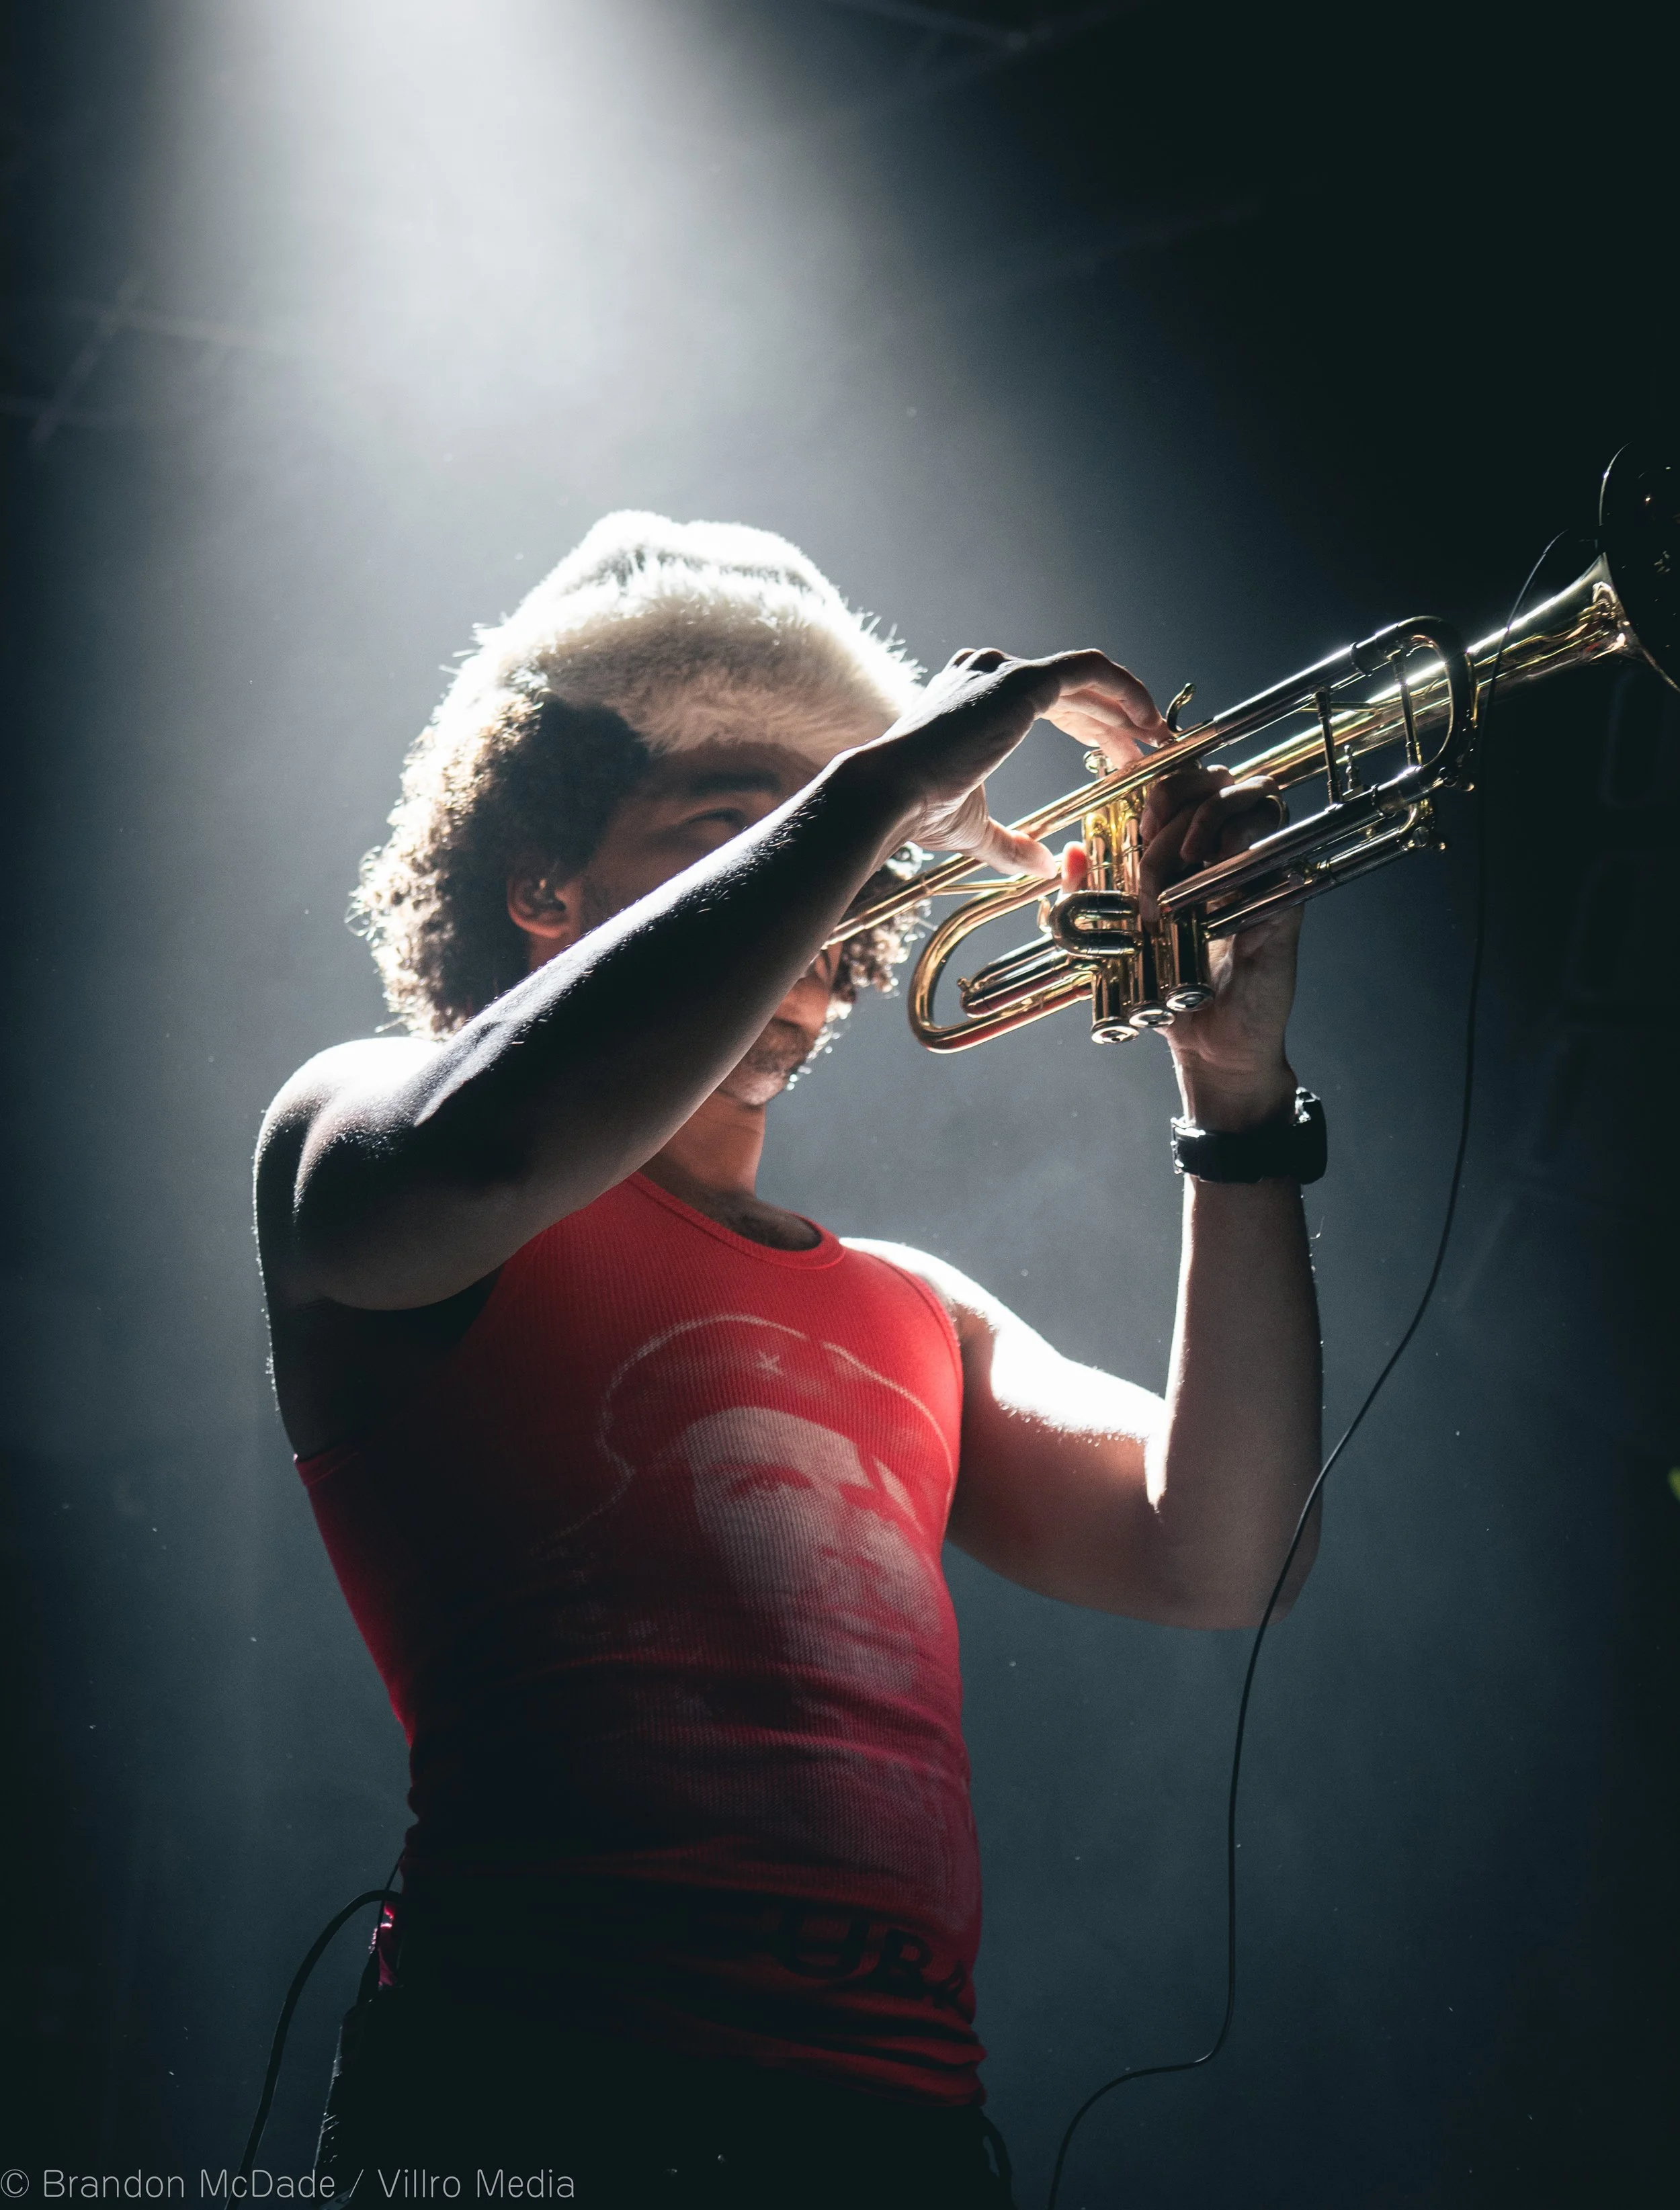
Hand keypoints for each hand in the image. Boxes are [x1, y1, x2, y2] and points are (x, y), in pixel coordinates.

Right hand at [858, 646, 1169, 876]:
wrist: (890, 791)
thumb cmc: (916, 808)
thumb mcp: (972, 828)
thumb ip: (1011, 844)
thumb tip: (1043, 866)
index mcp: (972, 698)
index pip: (1046, 702)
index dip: (1089, 726)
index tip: (1118, 754)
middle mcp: (987, 674)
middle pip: (1069, 690)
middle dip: (1113, 718)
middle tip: (1147, 748)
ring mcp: (1003, 672)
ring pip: (1084, 679)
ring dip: (1125, 704)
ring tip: (1156, 735)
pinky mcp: (1021, 682)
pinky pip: (1089, 673)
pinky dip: (1124, 690)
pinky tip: (1146, 719)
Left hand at [1066, 761, 1300, 1128]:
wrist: (1209, 1048)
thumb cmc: (1166, 993)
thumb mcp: (1110, 943)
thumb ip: (1084, 902)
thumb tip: (1068, 854)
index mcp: (1192, 852)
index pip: (1185, 783)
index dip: (1160, 788)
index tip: (1137, 824)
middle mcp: (1230, 852)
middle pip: (1219, 777)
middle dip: (1176, 799)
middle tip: (1152, 842)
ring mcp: (1261, 871)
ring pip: (1257, 795)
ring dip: (1211, 814)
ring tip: (1185, 854)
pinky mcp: (1283, 897)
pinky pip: (1274, 847)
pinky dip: (1240, 849)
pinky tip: (1211, 879)